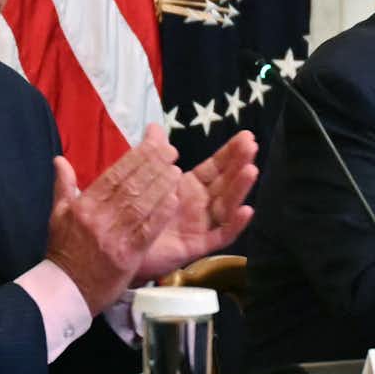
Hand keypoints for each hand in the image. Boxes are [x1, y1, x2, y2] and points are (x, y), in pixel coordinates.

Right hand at [45, 127, 182, 309]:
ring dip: (160, 187)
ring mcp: (113, 238)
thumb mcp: (57, 216)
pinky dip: (160, 215)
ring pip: (140, 206)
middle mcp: (98, 219)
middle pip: (130, 187)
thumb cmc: (64, 252)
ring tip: (175, 171)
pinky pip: (147, 231)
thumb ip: (64, 186)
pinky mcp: (127, 257)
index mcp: (83, 206)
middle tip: (172, 152)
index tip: (153, 145)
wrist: (66, 290)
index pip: (113, 176)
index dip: (135, 159)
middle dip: (152, 166)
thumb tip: (59, 160)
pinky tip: (173, 201)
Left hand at [133, 129, 260, 281]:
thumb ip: (154, 153)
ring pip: (227, 206)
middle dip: (239, 164)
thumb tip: (154, 126)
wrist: (122, 247)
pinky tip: (246, 210)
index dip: (230, 152)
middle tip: (252, 146)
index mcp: (191, 187)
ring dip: (240, 189)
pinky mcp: (198, 246)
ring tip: (251, 171)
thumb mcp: (147, 180)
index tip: (246, 136)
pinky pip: (221, 236)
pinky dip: (235, 225)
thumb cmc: (139, 214)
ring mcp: (201, 226)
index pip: (216, 167)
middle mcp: (201, 205)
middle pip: (226, 183)